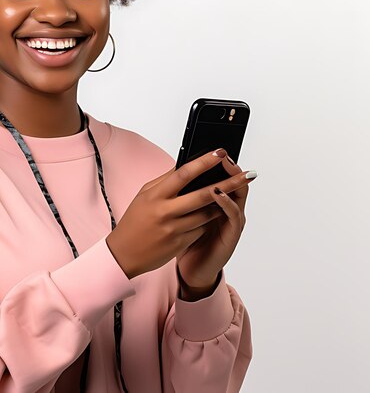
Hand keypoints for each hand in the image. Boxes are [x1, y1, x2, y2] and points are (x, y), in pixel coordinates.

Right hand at [105, 149, 256, 280]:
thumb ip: (165, 182)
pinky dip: (206, 222)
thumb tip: (185, 167)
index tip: (221, 153)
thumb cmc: (135, 220)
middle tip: (246, 175)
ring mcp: (173, 228)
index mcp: (155, 194)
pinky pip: (201, 229)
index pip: (184, 174)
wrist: (124, 253)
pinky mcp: (179, 243)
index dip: (204, 162)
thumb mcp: (145, 195)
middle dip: (228, 184)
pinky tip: (207, 217)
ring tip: (229, 196)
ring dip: (219, 204)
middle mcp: (165, 211)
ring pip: (206, 214)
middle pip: (203, 194)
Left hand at [176, 152, 255, 289]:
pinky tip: (217, 193)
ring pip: (237, 195)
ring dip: (231, 180)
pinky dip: (226, 202)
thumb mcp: (182, 210)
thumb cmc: (186, 238)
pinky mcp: (231, 234)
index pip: (220, 176)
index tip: (211, 146)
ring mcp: (231, 221)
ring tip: (225, 167)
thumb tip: (177, 168)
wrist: (191, 267)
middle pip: (233, 181)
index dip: (217, 162)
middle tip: (223, 152)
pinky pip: (233, 215)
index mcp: (215, 200)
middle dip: (229, 166)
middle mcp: (227, 208)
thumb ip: (185, 193)